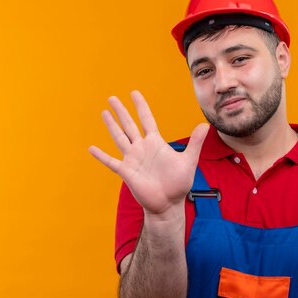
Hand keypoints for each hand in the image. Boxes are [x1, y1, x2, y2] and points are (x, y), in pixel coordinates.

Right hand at [89, 90, 208, 215]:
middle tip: (112, 98)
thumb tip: (206, 124)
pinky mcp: (127, 172)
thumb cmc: (179, 184)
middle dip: (121, 111)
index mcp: (156, 143)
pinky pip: (111, 162)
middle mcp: (142, 148)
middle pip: (129, 125)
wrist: (168, 204)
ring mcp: (133, 159)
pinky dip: (101, 156)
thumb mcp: (189, 161)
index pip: (146, 119)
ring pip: (119, 138)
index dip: (141, 106)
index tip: (134, 93)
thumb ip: (195, 143)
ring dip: (111, 126)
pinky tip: (91, 148)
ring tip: (104, 112)